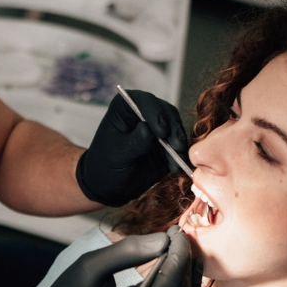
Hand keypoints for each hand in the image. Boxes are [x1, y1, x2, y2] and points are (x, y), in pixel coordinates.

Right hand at [17, 228, 201, 286]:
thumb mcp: (89, 267)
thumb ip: (126, 252)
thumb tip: (163, 240)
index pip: (169, 284)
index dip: (179, 255)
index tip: (176, 232)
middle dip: (185, 262)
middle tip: (179, 238)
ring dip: (187, 277)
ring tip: (180, 252)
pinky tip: (175, 274)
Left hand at [75, 90, 189, 206]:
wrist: (110, 186)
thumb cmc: (105, 164)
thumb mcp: (117, 154)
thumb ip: (134, 142)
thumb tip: (148, 130)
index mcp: (126, 108)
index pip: (144, 101)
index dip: (155, 113)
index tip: (161, 131)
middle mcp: (144, 113)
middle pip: (166, 112)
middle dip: (173, 128)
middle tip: (176, 146)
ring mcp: (158, 128)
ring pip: (176, 128)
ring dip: (179, 143)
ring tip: (177, 159)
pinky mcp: (168, 144)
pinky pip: (179, 146)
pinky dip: (180, 155)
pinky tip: (176, 166)